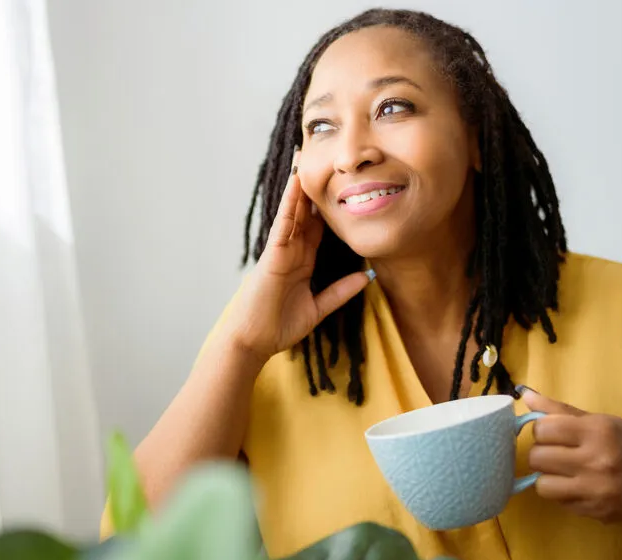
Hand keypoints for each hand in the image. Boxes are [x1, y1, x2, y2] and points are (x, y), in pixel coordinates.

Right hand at [224, 149, 370, 360]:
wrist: (254, 341)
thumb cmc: (279, 326)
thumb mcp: (318, 308)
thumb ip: (340, 292)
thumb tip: (367, 278)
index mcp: (303, 261)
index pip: (320, 227)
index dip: (330, 207)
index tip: (344, 185)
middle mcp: (292, 251)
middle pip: (306, 213)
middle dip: (315, 188)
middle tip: (325, 159)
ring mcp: (281, 250)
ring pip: (293, 212)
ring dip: (300, 186)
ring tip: (306, 156)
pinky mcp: (272, 255)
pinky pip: (283, 225)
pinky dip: (289, 204)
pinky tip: (296, 185)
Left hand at [520, 388, 621, 523]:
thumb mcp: (602, 421)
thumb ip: (560, 410)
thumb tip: (524, 394)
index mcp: (598, 430)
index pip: (543, 429)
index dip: (542, 431)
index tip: (552, 434)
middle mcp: (597, 459)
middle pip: (537, 458)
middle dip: (542, 455)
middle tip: (557, 454)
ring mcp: (597, 489)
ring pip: (542, 485)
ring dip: (548, 478)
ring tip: (565, 473)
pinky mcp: (597, 512)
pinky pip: (560, 503)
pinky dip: (564, 495)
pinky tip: (581, 487)